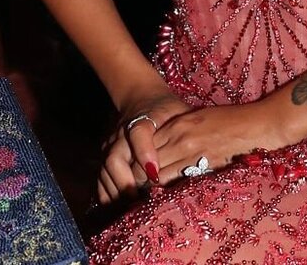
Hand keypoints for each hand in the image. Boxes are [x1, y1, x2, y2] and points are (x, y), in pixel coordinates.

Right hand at [97, 88, 192, 203]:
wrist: (141, 98)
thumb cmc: (166, 109)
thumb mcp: (179, 111)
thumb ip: (188, 127)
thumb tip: (206, 147)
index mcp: (143, 118)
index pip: (139, 132)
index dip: (144, 153)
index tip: (155, 174)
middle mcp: (121, 132)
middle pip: (115, 159)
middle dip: (127, 183)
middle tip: (142, 201)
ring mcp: (109, 145)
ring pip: (105, 172)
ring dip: (118, 192)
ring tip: (133, 208)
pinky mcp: (103, 156)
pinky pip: (100, 179)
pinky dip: (108, 195)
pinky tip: (120, 208)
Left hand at [144, 101, 287, 187]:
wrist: (257, 126)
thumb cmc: (230, 119)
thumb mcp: (199, 117)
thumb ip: (178, 129)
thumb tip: (161, 145)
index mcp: (179, 124)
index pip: (146, 144)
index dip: (138, 158)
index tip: (137, 167)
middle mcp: (181, 139)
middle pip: (148, 163)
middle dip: (140, 175)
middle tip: (138, 184)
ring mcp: (192, 155)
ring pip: (159, 177)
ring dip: (153, 185)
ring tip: (151, 191)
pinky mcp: (204, 169)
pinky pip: (178, 183)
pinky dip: (170, 189)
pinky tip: (170, 192)